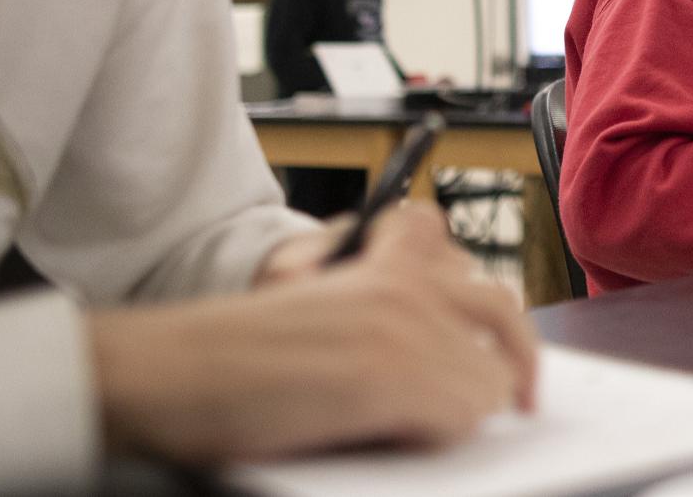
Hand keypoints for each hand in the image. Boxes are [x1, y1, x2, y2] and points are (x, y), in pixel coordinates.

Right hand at [93, 203, 536, 461]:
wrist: (170, 372)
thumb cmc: (230, 355)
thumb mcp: (320, 305)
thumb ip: (384, 311)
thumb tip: (451, 358)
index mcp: (380, 257)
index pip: (464, 260)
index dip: (481, 310)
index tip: (494, 347)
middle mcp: (401, 281)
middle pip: (503, 313)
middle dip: (517, 359)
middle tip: (522, 398)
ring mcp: (403, 324)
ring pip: (489, 376)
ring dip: (462, 408)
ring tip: (419, 425)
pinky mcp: (394, 372)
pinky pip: (465, 413)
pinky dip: (440, 434)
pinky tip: (393, 435)